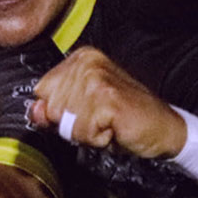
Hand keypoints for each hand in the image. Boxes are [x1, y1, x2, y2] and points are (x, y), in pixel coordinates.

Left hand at [26, 46, 186, 159]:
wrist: (163, 129)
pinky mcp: (107, 98)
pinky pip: (82, 131)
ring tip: (108, 124)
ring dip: (86, 132)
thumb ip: (54, 110)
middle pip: (52, 107)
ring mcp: (97, 78)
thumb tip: (34, 110)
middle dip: (73, 123)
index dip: (61, 111)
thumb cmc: (125, 119)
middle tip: (101, 119)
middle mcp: (87, 62)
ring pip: (66, 121)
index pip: (42, 90)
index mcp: (80, 58)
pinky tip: (115, 129)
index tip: (87, 111)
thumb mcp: (82, 113)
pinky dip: (97, 139)